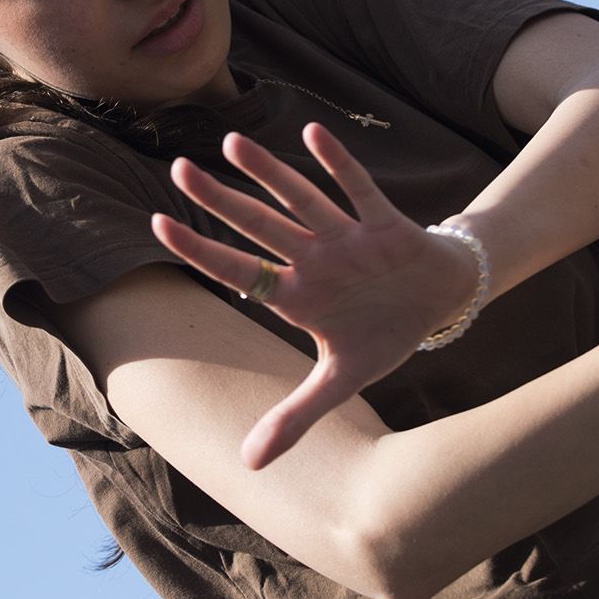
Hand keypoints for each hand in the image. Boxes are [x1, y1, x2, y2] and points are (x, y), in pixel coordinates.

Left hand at [151, 123, 480, 469]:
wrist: (442, 303)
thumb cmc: (384, 333)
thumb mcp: (343, 381)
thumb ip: (295, 417)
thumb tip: (249, 466)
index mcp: (297, 295)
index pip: (238, 268)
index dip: (199, 248)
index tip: (156, 224)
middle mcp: (314, 260)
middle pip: (259, 224)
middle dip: (221, 199)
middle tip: (179, 167)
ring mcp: (348, 239)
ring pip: (301, 199)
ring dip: (270, 172)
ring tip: (233, 142)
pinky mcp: (386, 225)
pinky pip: (358, 190)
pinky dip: (339, 164)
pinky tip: (312, 133)